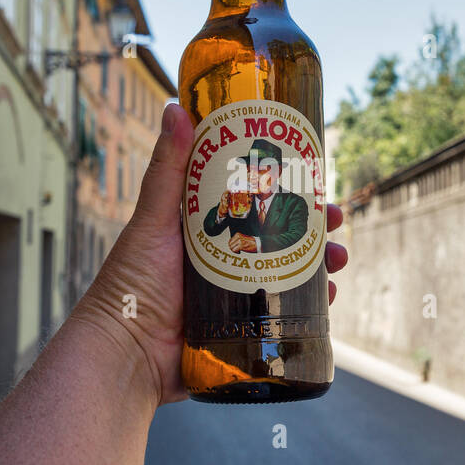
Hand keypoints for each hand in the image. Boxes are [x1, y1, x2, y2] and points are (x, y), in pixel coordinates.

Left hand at [69, 103, 349, 409]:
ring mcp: (234, 297)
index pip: (252, 197)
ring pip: (288, 272)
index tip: (312, 173)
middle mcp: (221, 258)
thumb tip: (176, 108)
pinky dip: (311, 305)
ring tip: (338, 258)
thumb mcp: (153, 221)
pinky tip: (329, 297)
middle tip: (334, 218)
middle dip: (312, 225)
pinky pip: (284, 315)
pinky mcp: (242, 330)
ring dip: (319, 263)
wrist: (126, 356)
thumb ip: (167, 169)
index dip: (284, 185)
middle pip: (279, 234)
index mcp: (202, 228)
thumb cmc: (130, 286)